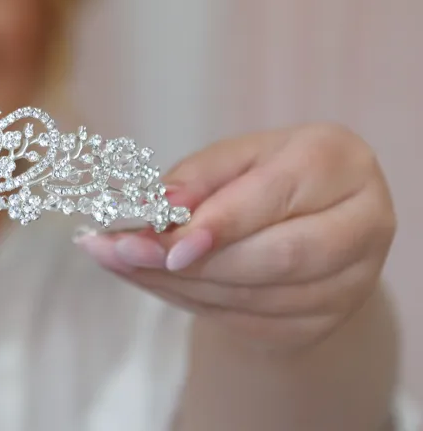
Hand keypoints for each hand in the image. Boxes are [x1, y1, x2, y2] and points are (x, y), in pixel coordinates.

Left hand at [76, 124, 395, 351]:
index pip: (276, 199)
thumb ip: (197, 178)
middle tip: (121, 251)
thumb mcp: (233, 156)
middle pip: (275, 258)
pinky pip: (249, 322)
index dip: (218, 225)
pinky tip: (148, 280)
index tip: (162, 240)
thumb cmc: (269, 172)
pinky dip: (191, 303)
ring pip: (258, 297)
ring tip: (118, 260)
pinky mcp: (325, 321)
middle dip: (191, 262)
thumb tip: (157, 207)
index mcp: (338, 162)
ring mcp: (350, 282)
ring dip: (179, 285)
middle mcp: (361, 224)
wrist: (312, 214)